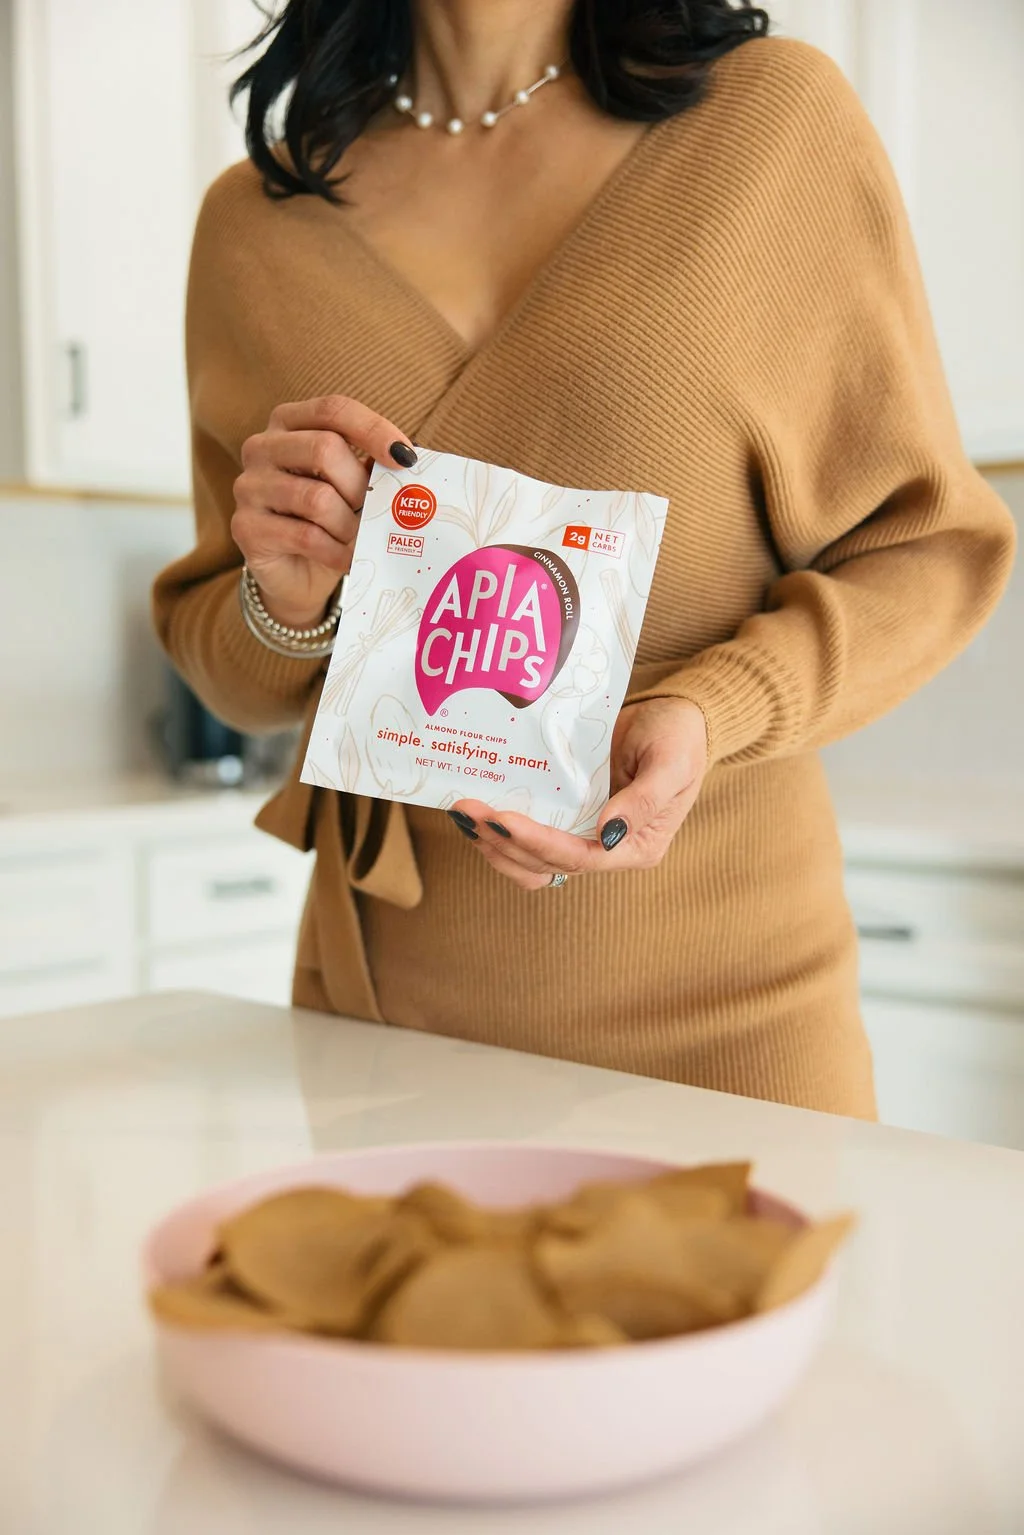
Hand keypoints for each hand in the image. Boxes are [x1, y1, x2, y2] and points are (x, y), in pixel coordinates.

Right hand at [232, 395, 416, 627]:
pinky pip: (305, 536)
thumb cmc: (330, 520)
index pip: (333, 410)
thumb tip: (408, 457)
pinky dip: (337, 551)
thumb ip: (372, 466)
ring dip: (349, 525)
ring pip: (316, 498)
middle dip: (360, 485)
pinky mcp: (246, 527)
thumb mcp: (353, 486)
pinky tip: (346, 559)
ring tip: (357, 539)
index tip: (406, 458)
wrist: (297, 573)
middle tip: (373, 511)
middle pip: (324, 448)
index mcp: (288, 423)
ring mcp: (248, 486)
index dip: (373, 429)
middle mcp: (261, 447)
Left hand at [451, 698, 708, 890]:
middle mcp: (604, 849)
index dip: (538, 843)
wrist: (675, 716)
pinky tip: (476, 810)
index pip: (579, 858)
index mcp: (635, 846)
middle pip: (544, 864)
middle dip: (503, 841)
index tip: (503, 819)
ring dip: (493, 843)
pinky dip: (499, 829)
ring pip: (528, 859)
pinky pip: (527, 835)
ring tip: (463, 813)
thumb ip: (645, 799)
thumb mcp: (673, 763)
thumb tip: (608, 834)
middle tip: (467, 809)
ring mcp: (582, 834)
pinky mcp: (565, 815)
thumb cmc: (681, 739)